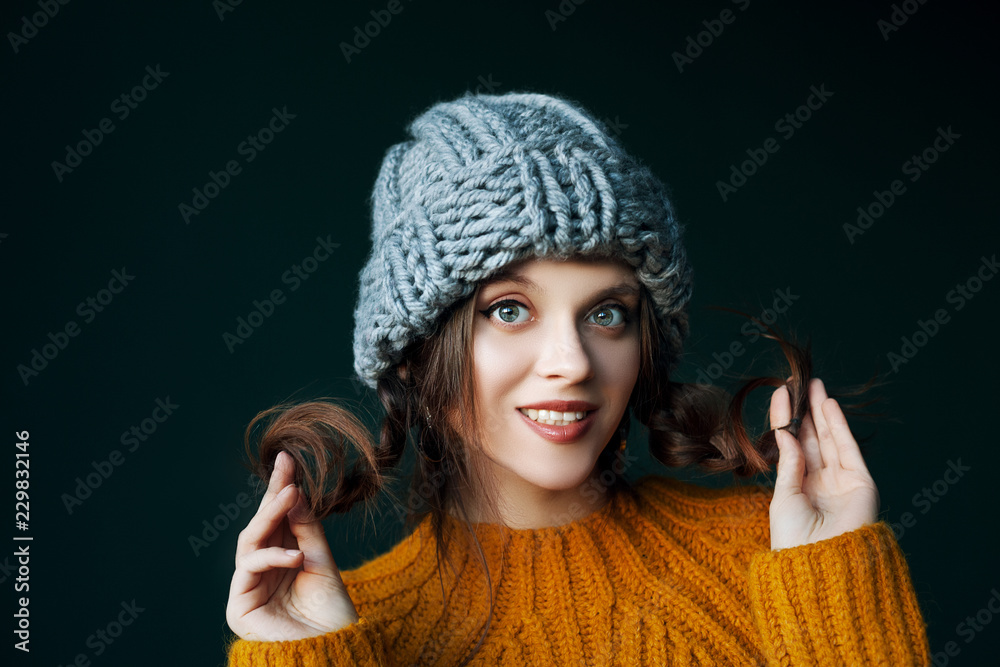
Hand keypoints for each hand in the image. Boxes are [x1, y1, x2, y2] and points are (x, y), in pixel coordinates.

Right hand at [226, 451, 359, 640]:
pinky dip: (272, 557)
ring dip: (271, 516)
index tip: (287, 459)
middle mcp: (264, 570)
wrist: (332, 650)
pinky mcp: (239, 605)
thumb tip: (294, 492)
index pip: (278, 518)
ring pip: (251, 540)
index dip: (281, 489)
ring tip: (291, 495)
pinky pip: (249, 568)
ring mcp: (250, 586)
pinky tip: (295, 556)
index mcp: (284, 558)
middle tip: (286, 469)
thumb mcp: (323, 561)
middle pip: (261, 525)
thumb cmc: (331, 613)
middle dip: (273, 495)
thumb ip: (305, 529)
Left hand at [768, 377, 880, 549]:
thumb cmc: (794, 538)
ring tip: (813, 385)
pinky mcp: (861, 483)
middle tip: (797, 382)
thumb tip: (785, 433)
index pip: (792, 446)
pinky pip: (847, 448)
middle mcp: (821, 483)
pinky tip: (828, 405)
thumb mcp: (784, 497)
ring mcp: (841, 482)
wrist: (821, 565)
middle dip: (806, 410)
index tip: (778, 394)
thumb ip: (789, 464)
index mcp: (798, 488)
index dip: (786, 420)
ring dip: (822, 411)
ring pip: (830, 438)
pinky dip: (839, 426)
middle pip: (813, 438)